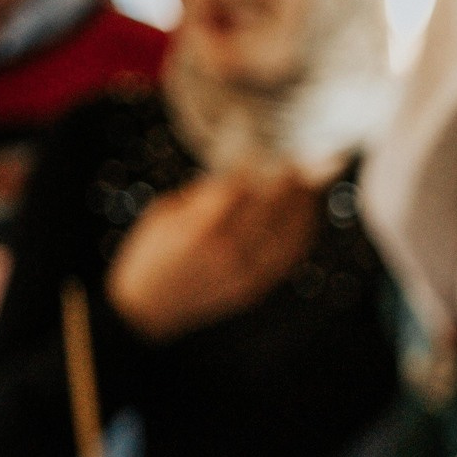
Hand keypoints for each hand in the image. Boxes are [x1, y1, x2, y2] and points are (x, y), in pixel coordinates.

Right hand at [107, 166, 322, 341]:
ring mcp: (245, 271)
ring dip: (305, 204)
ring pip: (291, 231)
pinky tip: (306, 216)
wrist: (145, 310)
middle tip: (299, 159)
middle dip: (290, 177)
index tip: (264, 147)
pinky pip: (290, 257)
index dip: (256, 162)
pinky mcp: (255, 287)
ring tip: (310, 183)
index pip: (241, 186)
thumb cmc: (148, 255)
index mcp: (200, 227)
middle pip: (273, 205)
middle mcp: (228, 249)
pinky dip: (303, 233)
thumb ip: (201, 194)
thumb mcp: (163, 214)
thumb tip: (237, 174)